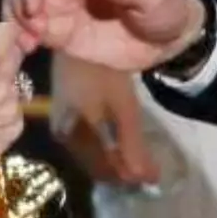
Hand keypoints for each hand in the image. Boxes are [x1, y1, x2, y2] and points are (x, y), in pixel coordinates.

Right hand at [4, 0, 202, 72]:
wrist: (169, 41)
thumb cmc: (162, 10)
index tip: (33, 10)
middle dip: (17, 4)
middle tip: (31, 32)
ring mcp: (59, 10)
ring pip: (20, 6)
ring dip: (15, 23)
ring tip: (28, 45)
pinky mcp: (59, 34)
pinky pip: (29, 31)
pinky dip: (20, 38)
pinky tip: (28, 51)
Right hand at [50, 54, 159, 184]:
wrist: (76, 37)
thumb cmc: (103, 70)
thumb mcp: (123, 108)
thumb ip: (133, 146)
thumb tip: (147, 181)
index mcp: (75, 138)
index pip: (105, 172)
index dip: (131, 176)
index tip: (155, 176)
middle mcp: (63, 137)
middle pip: (96, 165)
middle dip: (122, 169)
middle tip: (149, 166)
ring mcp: (61, 126)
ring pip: (91, 155)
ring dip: (114, 159)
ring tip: (137, 154)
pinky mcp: (64, 114)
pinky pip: (86, 142)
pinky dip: (105, 146)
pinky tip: (118, 139)